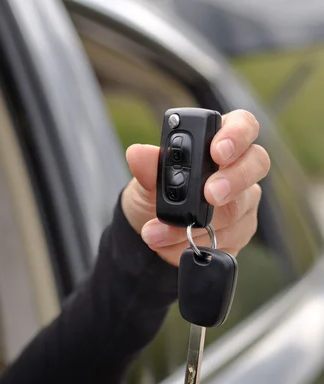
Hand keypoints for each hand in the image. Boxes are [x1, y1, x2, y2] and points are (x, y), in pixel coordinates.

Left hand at [121, 109, 269, 265]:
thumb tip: (138, 154)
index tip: (218, 152)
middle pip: (256, 165)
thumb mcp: (145, 180)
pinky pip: (226, 241)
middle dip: (232, 181)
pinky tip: (172, 246)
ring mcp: (243, 203)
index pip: (243, 125)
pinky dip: (194, 245)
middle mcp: (238, 169)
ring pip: (236, 211)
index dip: (237, 135)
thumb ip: (147, 168)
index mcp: (218, 141)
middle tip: (210, 195)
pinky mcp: (239, 234)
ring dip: (196, 225)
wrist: (149, 228)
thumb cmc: (154, 192)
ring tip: (160, 233)